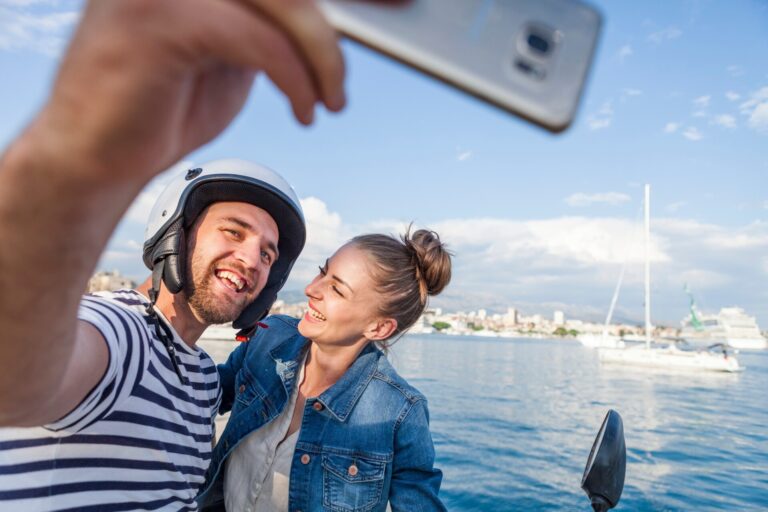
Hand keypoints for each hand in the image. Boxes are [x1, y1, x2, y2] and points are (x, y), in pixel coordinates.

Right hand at [36, 0, 344, 180]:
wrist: (94, 161)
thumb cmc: (157, 113)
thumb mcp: (226, 61)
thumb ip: (265, 30)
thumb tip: (320, 25)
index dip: (339, 2)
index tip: (396, 11)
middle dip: (330, 32)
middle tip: (343, 82)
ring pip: (281, 2)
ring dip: (320, 56)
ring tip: (329, 101)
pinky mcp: (161, 23)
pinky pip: (259, 41)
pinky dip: (296, 78)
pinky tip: (306, 111)